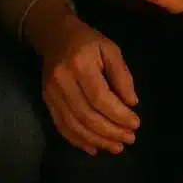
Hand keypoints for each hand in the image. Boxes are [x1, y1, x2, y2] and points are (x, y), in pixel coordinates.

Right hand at [37, 12, 139, 155]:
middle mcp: (62, 80)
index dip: (119, 115)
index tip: (136, 124)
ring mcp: (51, 92)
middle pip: (87, 115)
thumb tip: (131, 103)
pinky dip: (78, 140)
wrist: (55, 35)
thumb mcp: (110, 48)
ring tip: (116, 147)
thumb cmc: (87, 41)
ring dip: (97, 140)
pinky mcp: (46, 100)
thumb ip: (121, 75)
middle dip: (111, 132)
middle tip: (130, 139)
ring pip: (74, 125)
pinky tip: (94, 148)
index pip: (100, 98)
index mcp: (80, 64)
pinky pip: (62, 126)